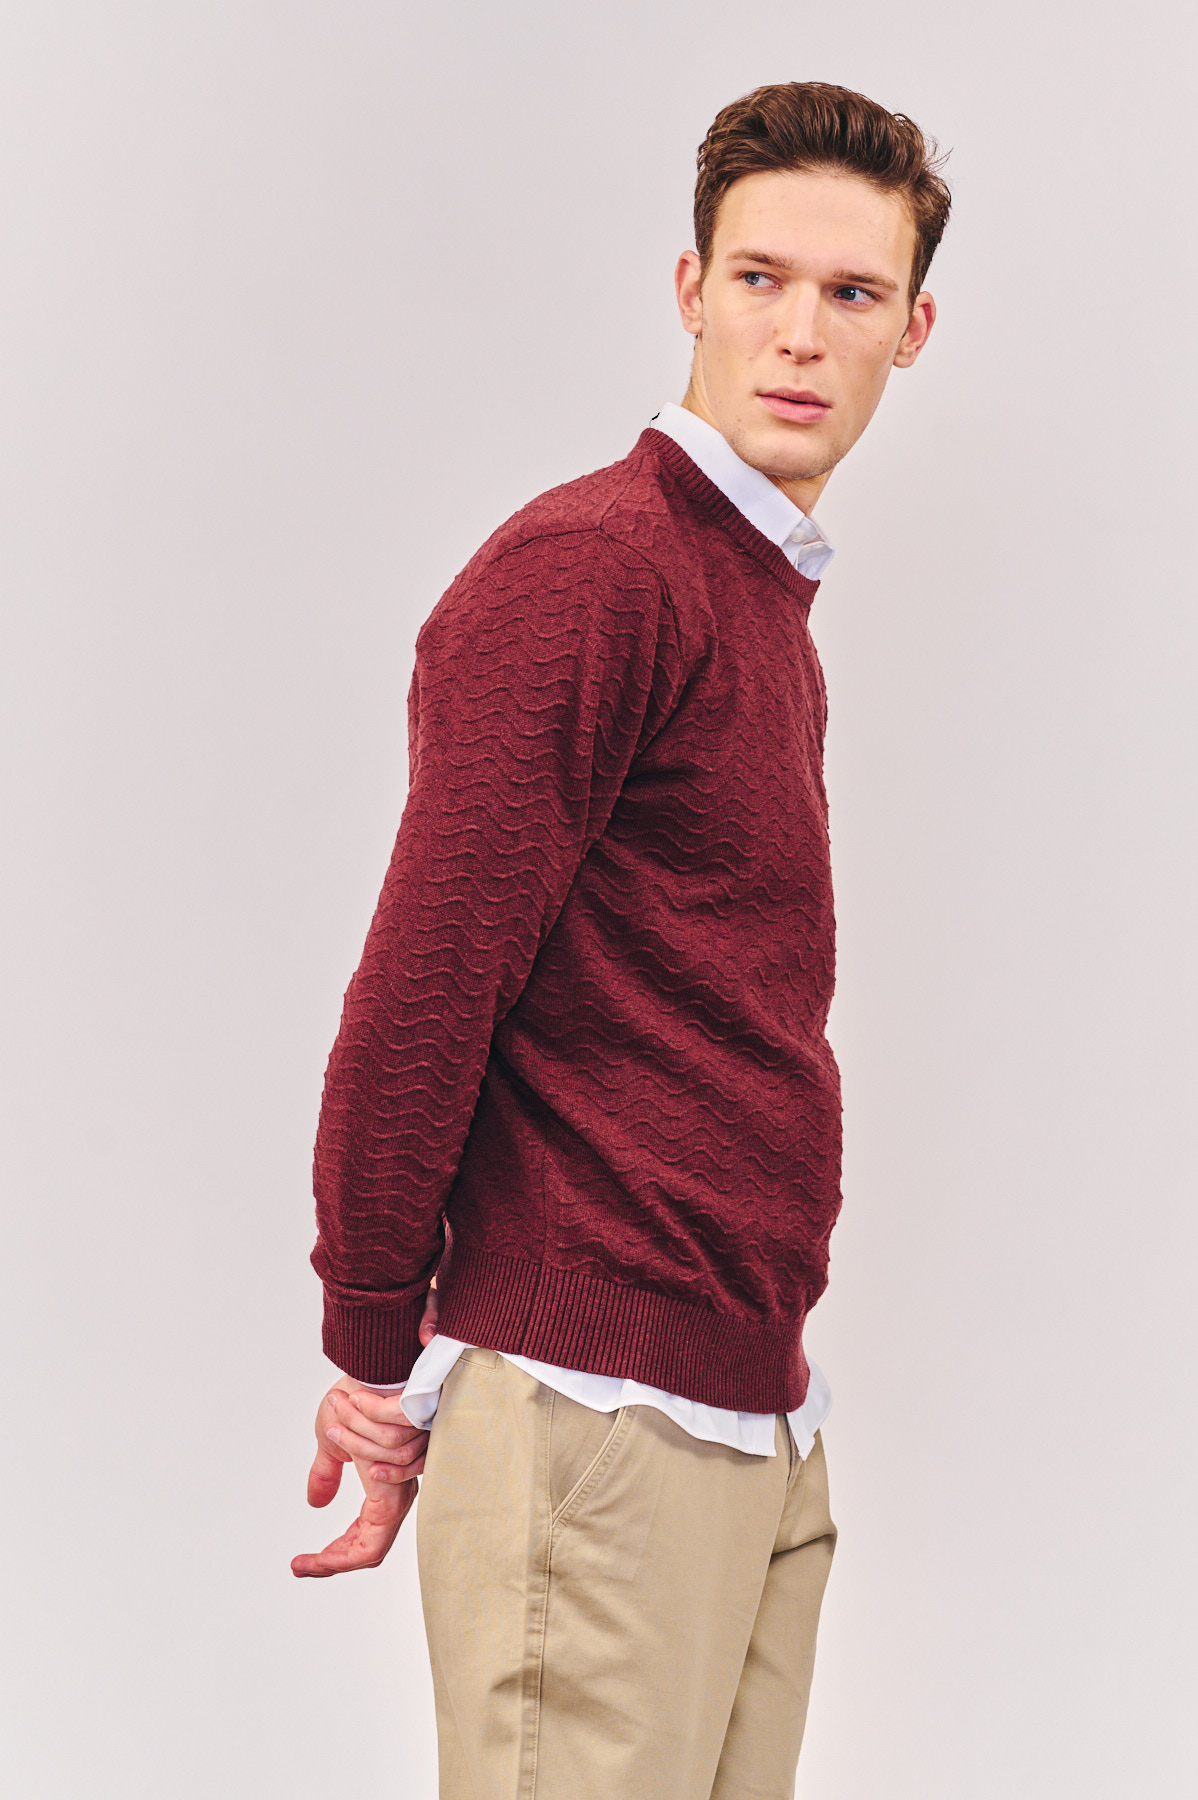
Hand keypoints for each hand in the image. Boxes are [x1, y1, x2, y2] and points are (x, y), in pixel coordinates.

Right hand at [290, 1285, 438, 1578]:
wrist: (375, 1355)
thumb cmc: (360, 1394)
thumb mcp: (334, 1439)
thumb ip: (328, 1473)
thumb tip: (316, 1502)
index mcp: (386, 1492)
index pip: (367, 1548)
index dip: (333, 1563)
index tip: (299, 1565)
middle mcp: (403, 1485)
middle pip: (374, 1546)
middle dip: (335, 1555)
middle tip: (300, 1561)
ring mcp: (413, 1458)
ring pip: (378, 1470)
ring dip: (351, 1439)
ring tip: (341, 1414)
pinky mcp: (419, 1426)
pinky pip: (391, 1441)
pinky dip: (366, 1425)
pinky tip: (356, 1407)